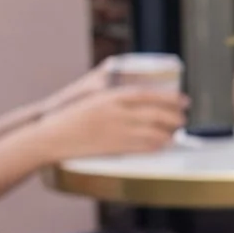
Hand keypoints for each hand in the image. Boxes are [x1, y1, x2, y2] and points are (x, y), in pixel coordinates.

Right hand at [41, 82, 185, 162]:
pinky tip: (163, 145)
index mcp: (110, 96)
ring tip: (175, 133)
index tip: (183, 100)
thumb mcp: (89, 94)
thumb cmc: (68, 116)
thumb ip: (109, 89)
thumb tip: (128, 84)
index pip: (149, 95)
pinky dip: (156, 145)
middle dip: (174, 117)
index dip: (170, 98)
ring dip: (169, 133)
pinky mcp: (113, 148)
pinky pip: (142, 147)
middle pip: (155, 114)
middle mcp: (116, 112)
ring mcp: (115, 131)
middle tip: (182, 119)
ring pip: (152, 132)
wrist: (50, 137)